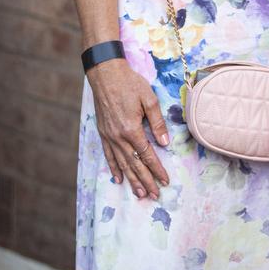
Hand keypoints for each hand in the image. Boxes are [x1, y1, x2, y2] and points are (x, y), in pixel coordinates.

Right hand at [87, 59, 169, 199]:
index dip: (157, 170)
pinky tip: (118, 178)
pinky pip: (108, 155)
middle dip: (145, 181)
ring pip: (121, 163)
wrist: (105, 74)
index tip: (165, 181)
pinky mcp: (102, 132)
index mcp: (131, 129)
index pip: (147, 155)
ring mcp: (109, 136)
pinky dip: (114, 168)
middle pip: (134, 164)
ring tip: (139, 194)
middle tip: (154, 195)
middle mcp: (118, 137)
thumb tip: (165, 143)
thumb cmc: (130, 83)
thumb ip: (157, 122)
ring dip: (131, 180)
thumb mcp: (149, 99)